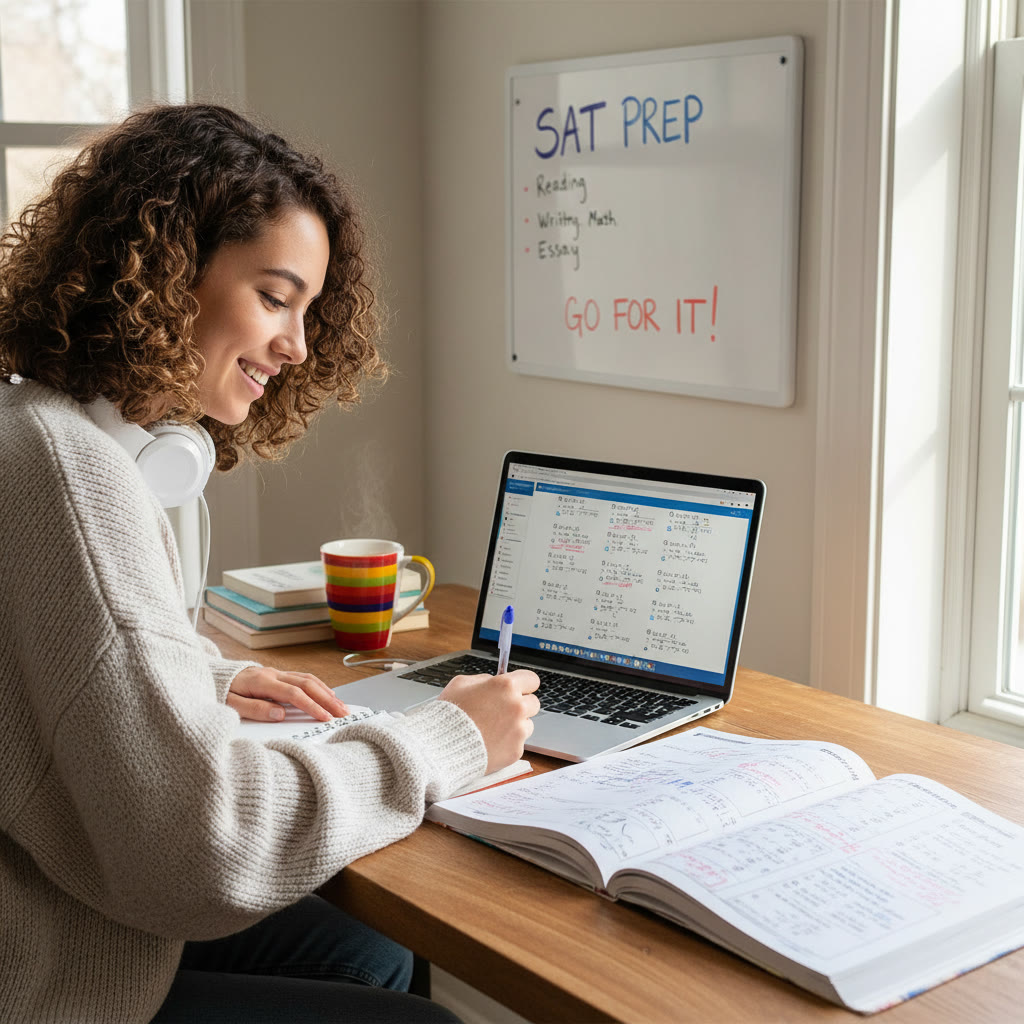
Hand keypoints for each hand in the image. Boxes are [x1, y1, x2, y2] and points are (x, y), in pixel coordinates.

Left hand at [227, 666, 347, 722]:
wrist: (212, 676)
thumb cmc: (220, 692)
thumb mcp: (230, 705)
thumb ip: (255, 709)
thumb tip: (280, 714)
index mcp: (262, 682)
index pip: (293, 694)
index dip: (311, 706)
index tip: (325, 718)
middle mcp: (272, 674)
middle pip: (307, 684)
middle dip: (327, 699)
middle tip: (343, 713)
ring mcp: (276, 672)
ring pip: (308, 678)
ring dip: (326, 692)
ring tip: (341, 706)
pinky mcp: (277, 674)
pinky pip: (303, 677)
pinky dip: (319, 686)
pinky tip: (327, 694)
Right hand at [438, 670, 540, 773]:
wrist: (442, 746)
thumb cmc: (449, 714)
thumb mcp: (461, 684)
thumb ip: (483, 679)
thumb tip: (494, 681)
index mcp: (506, 686)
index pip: (532, 679)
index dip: (524, 684)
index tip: (520, 688)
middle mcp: (517, 707)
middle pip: (533, 703)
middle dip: (520, 705)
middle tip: (503, 711)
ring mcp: (518, 730)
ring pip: (527, 724)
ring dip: (515, 725)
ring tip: (492, 729)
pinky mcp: (516, 750)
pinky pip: (518, 743)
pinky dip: (507, 743)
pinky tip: (490, 742)